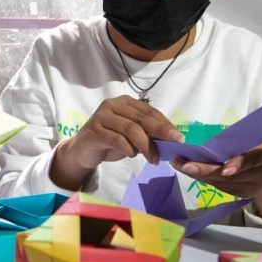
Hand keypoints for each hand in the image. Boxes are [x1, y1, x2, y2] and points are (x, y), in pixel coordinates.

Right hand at [51, 95, 183, 189]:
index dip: (165, 123)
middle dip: (160, 132)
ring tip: (153, 159)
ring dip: (146, 146)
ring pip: (131, 129)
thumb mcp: (131, 135)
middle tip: (174, 143)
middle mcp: (112, 105)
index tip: (178, 137)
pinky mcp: (94, 131)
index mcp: (124, 102)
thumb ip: (146, 133)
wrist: (83, 150)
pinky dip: (129, 149)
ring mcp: (102, 117)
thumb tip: (170, 139)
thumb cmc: (110, 141)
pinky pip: (117, 140)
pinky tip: (132, 155)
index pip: (149, 111)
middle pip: (141, 118)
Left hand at [171, 135, 261, 220]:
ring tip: (178, 163)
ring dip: (197, 173)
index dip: (238, 164)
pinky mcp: (239, 194)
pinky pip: (218, 186)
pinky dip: (203, 177)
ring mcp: (249, 187)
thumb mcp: (256, 136)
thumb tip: (213, 135)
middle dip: (205, 170)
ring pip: (220, 182)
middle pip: (229, 175)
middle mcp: (258, 174)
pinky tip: (187, 169)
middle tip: (183, 163)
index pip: (251, 159)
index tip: (225, 170)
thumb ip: (239, 137)